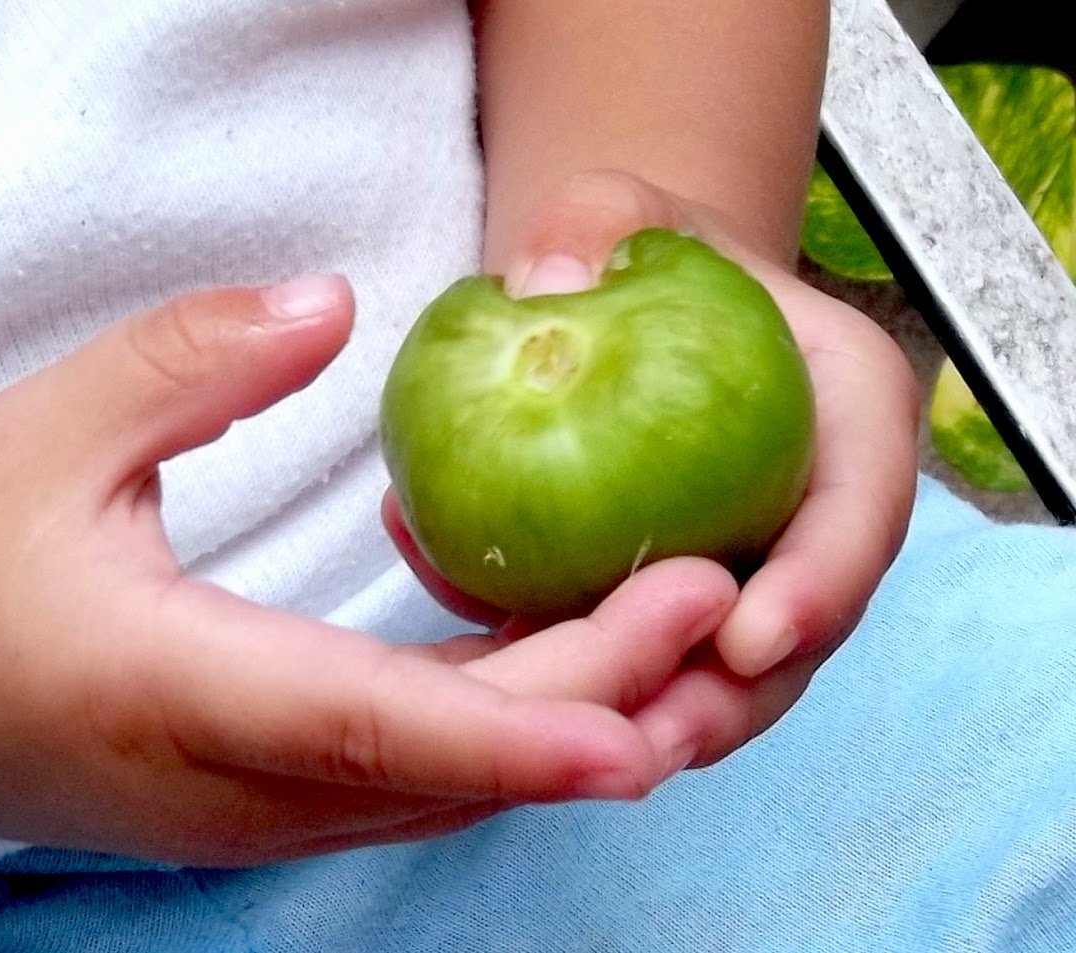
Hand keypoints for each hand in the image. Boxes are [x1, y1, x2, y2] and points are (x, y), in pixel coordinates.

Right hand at [0, 273, 739, 866]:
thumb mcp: (50, 427)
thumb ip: (195, 362)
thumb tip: (337, 306)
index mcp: (159, 688)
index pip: (361, 729)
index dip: (511, 735)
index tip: (643, 720)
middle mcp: (211, 788)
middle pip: (434, 770)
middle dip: (588, 702)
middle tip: (707, 597)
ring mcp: (228, 820)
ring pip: (427, 793)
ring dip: (554, 726)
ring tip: (664, 626)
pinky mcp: (237, 815)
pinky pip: (392, 786)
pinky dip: (488, 736)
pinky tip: (553, 664)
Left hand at [386, 170, 919, 769]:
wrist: (613, 293)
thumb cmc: (636, 245)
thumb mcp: (617, 205)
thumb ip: (593, 223)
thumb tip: (538, 292)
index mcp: (845, 418)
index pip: (856, 516)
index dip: (818, 588)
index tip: (752, 637)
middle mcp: (801, 513)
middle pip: (790, 633)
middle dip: (730, 700)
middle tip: (651, 738)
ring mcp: (729, 568)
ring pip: (701, 671)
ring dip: (639, 721)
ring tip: (563, 752)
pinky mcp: (647, 597)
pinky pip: (605, 645)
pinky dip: (548, 666)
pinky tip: (471, 675)